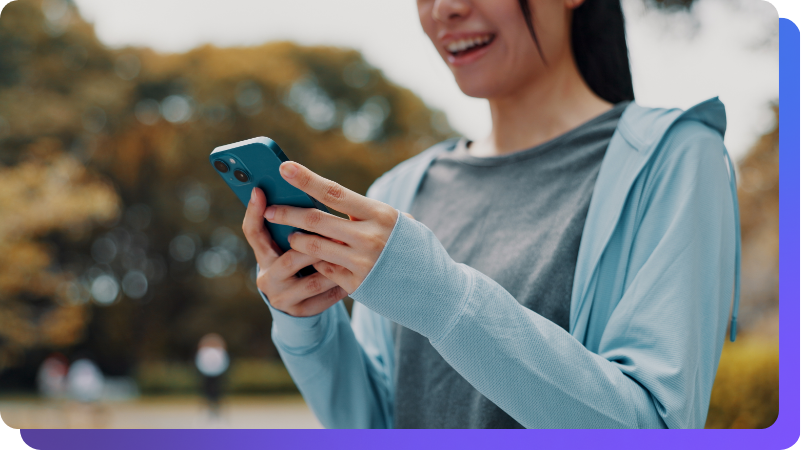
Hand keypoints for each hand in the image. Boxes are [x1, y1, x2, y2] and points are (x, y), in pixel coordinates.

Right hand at [242, 187, 349, 316]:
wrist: (300, 301)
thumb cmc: (299, 261)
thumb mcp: (290, 244)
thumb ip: (295, 226)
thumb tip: (308, 193)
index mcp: (263, 254)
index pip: (253, 232)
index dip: (254, 211)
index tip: (259, 190)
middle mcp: (267, 277)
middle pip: (289, 260)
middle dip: (316, 247)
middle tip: (338, 234)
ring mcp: (282, 298)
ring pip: (311, 282)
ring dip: (334, 268)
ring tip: (353, 255)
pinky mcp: (300, 312)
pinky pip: (324, 299)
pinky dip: (340, 287)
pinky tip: (356, 277)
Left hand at [263, 161, 413, 294]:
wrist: (437, 290)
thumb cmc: (415, 250)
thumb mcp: (399, 224)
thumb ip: (368, 215)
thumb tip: (332, 203)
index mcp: (381, 214)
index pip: (334, 192)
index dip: (306, 179)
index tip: (284, 168)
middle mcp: (369, 237)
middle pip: (316, 220)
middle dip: (288, 213)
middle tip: (271, 210)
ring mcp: (362, 263)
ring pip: (314, 247)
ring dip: (297, 240)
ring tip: (290, 235)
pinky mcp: (357, 285)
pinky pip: (325, 269)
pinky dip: (317, 261)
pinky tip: (314, 259)